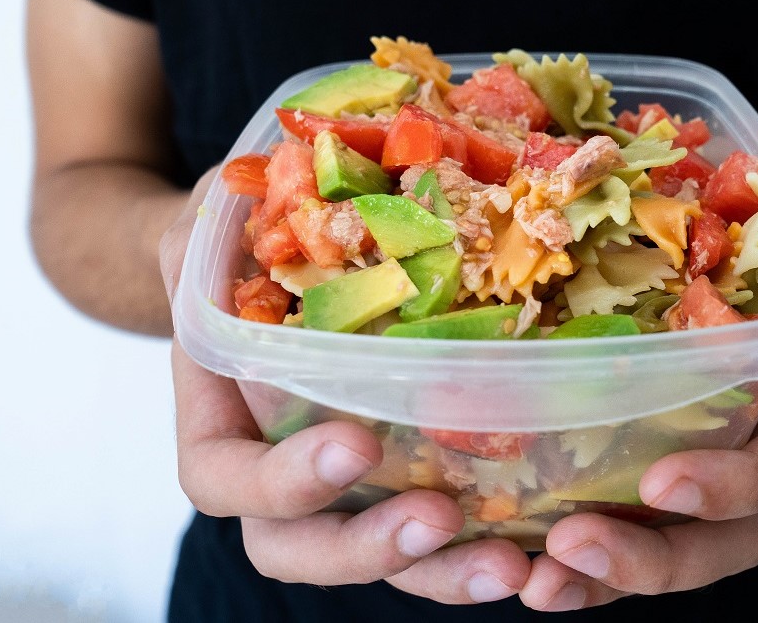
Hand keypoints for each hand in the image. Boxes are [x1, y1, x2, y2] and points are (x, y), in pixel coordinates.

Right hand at [159, 168, 531, 603]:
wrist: (276, 263)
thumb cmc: (242, 241)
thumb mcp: (216, 219)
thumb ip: (220, 223)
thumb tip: (252, 186)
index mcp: (220, 415)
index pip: (221, 478)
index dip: (281, 481)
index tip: (355, 446)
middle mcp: (276, 467)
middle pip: (297, 546)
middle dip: (367, 546)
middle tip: (439, 518)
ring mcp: (345, 483)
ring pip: (376, 556)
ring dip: (440, 571)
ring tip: (509, 563)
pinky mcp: (407, 475)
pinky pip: (436, 531)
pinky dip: (483, 543)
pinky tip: (541, 542)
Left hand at [517, 161, 757, 610]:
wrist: (723, 287)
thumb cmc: (756, 267)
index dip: (740, 486)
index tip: (665, 482)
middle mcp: (745, 462)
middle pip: (725, 541)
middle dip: (656, 558)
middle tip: (577, 544)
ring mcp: (686, 484)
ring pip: (662, 555)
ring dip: (601, 578)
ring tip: (536, 580)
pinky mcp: (627, 487)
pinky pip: (609, 538)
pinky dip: (566, 560)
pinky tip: (513, 564)